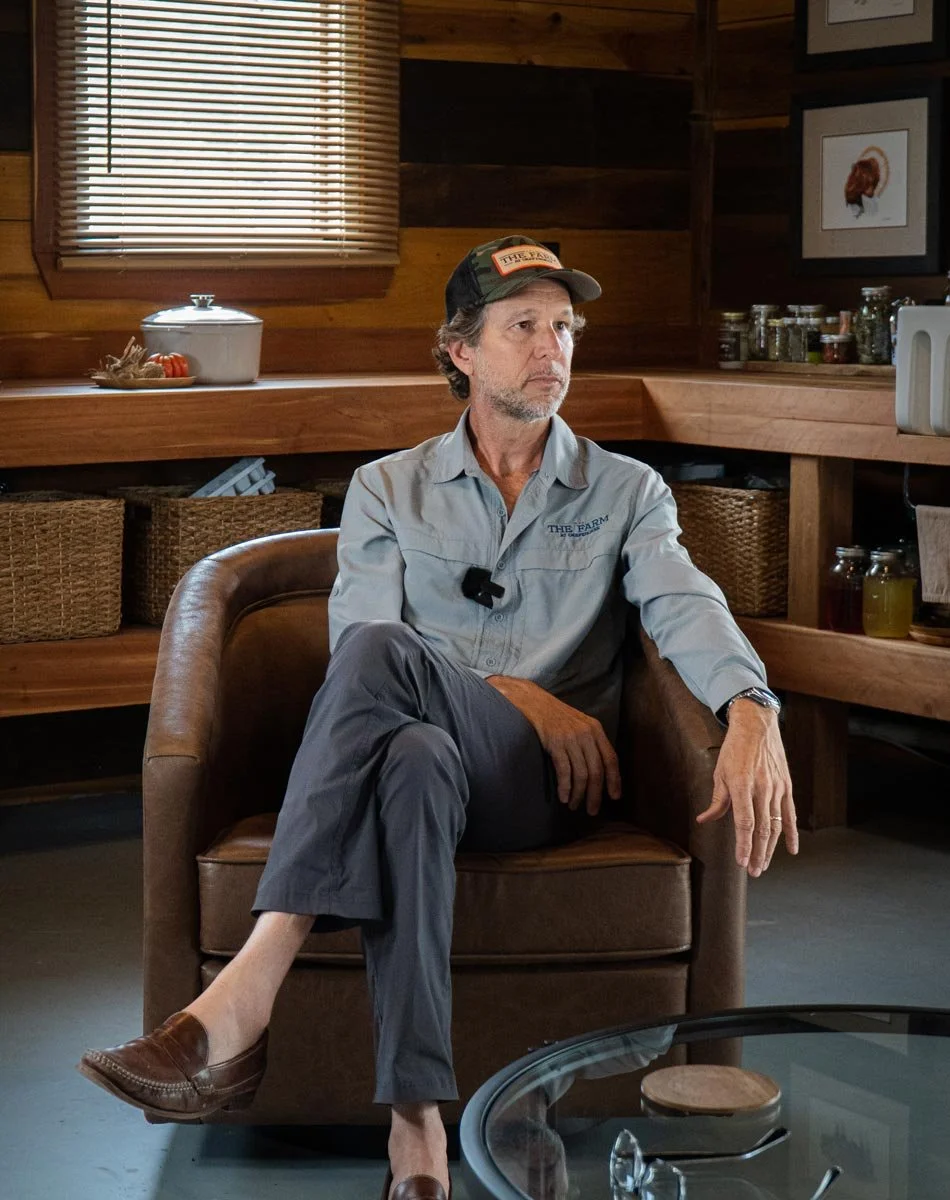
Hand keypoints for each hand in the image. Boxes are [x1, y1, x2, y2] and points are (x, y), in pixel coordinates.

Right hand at [485, 676, 621, 814]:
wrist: (532, 700)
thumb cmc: (555, 715)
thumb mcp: (579, 724)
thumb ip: (590, 742)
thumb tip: (599, 770)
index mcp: (596, 729)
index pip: (611, 758)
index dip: (614, 780)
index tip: (615, 797)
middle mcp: (586, 734)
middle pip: (597, 771)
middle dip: (596, 794)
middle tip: (592, 810)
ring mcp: (571, 738)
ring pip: (581, 774)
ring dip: (578, 794)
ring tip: (575, 806)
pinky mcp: (555, 742)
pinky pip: (564, 771)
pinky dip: (565, 787)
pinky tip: (563, 797)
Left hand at [696, 699, 797, 875]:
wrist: (757, 725)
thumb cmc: (734, 748)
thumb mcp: (719, 772)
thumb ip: (716, 800)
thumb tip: (704, 820)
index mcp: (741, 785)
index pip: (744, 823)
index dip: (743, 845)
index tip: (741, 861)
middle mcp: (761, 788)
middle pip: (761, 829)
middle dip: (757, 853)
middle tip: (753, 871)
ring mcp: (777, 788)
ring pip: (776, 825)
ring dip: (770, 848)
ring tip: (763, 865)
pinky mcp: (786, 786)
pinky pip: (790, 814)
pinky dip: (792, 833)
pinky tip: (792, 849)